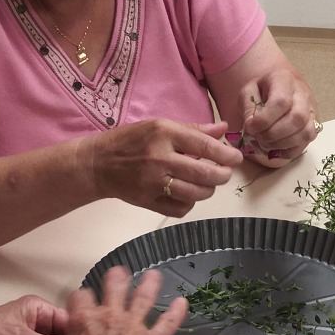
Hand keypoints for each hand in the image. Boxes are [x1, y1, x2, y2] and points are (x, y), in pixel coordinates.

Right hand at [60, 268, 186, 334]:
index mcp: (84, 321)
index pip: (81, 296)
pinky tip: (181, 304)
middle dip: (116, 277)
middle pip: (114, 285)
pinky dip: (176, 313)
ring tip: (154, 276)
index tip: (84, 300)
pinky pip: (168, 323)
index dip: (82, 297)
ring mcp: (133, 328)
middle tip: (118, 274)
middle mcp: (110, 318)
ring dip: (149, 283)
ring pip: (143, 296)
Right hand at [90, 119, 242, 215]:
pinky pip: (180, 209)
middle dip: (222, 175)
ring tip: (206, 183)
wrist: (97, 163)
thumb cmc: (130, 141)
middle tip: (224, 173)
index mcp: (164, 134)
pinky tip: (187, 194)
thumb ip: (193, 130)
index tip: (236, 158)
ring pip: (195, 194)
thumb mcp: (159, 126)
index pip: (204, 146)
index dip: (226, 154)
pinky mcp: (147, 201)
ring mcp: (152, 182)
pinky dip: (189, 203)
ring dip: (207, 190)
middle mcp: (159, 158)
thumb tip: (224, 129)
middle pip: (204, 174)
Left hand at [238, 64, 319, 166]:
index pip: (281, 102)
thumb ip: (248, 107)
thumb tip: (252, 127)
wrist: (278, 89)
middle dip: (273, 133)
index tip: (250, 128)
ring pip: (305, 133)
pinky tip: (274, 149)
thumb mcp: (248, 92)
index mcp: (284, 80)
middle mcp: (303, 94)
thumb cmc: (261, 91)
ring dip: (281, 143)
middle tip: (258, 137)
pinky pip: (305, 144)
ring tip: (264, 143)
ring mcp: (311, 112)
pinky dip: (288, 151)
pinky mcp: (313, 127)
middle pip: (297, 118)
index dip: (264, 119)